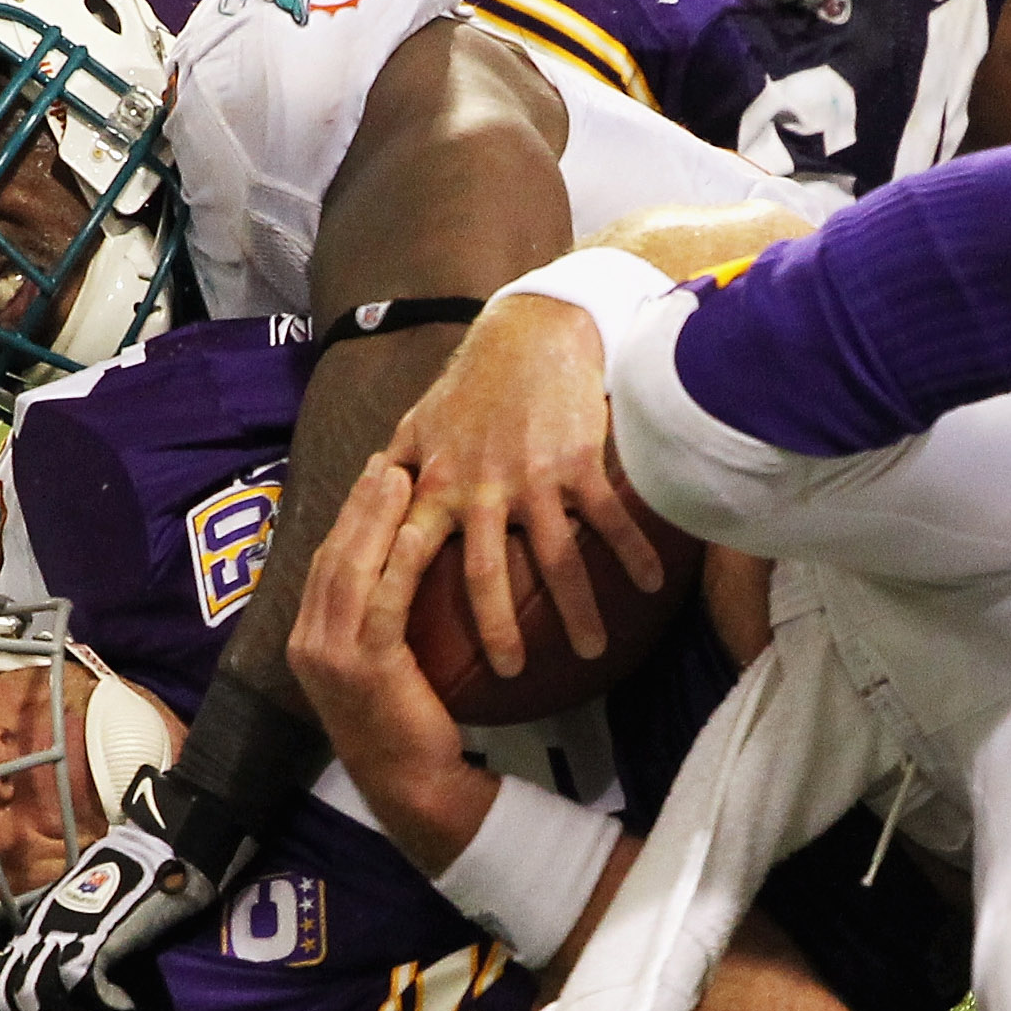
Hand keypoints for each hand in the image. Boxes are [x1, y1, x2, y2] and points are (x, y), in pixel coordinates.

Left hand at [0, 790, 216, 1010]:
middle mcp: (46, 929)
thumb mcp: (96, 905)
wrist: (171, 841)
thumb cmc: (142, 872)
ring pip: (45, 1003)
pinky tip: (130, 1009)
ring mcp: (72, 934)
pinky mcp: (105, 938)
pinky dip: (112, 1008)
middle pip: (16, 999)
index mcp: (41, 922)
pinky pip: (93, 990)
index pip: (3, 980)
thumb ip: (79, 932)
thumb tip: (78, 978)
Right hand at [290, 457, 494, 873]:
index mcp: (308, 639)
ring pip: (351, 570)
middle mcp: (309, 643)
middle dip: (360, 503)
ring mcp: (331, 656)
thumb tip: (401, 571)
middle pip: (332, 555)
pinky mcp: (366, 668)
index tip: (375, 472)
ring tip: (401, 474)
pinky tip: (420, 529)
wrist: (411, 785)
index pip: (325, 562)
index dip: (349, 515)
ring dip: (376, 517)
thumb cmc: (407, 722)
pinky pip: (382, 602)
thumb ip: (378, 620)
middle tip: (388, 456)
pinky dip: (399, 561)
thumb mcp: (381, 664)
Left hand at [379, 294, 662, 676]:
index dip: (405, 606)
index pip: (410, 557)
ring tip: (592, 649)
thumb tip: (362, 513)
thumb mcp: (417, 425)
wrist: (528, 335)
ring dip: (578, 608)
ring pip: (557, 557)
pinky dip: (632, 553)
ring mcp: (533, 477)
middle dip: (501, 630)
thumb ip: (391, 475)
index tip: (406, 646)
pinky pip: (608, 519)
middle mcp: (481, 487)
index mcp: (435, 485)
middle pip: (488, 575)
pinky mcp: (578, 461)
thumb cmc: (471, 384)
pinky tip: (649, 584)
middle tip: (513, 674)